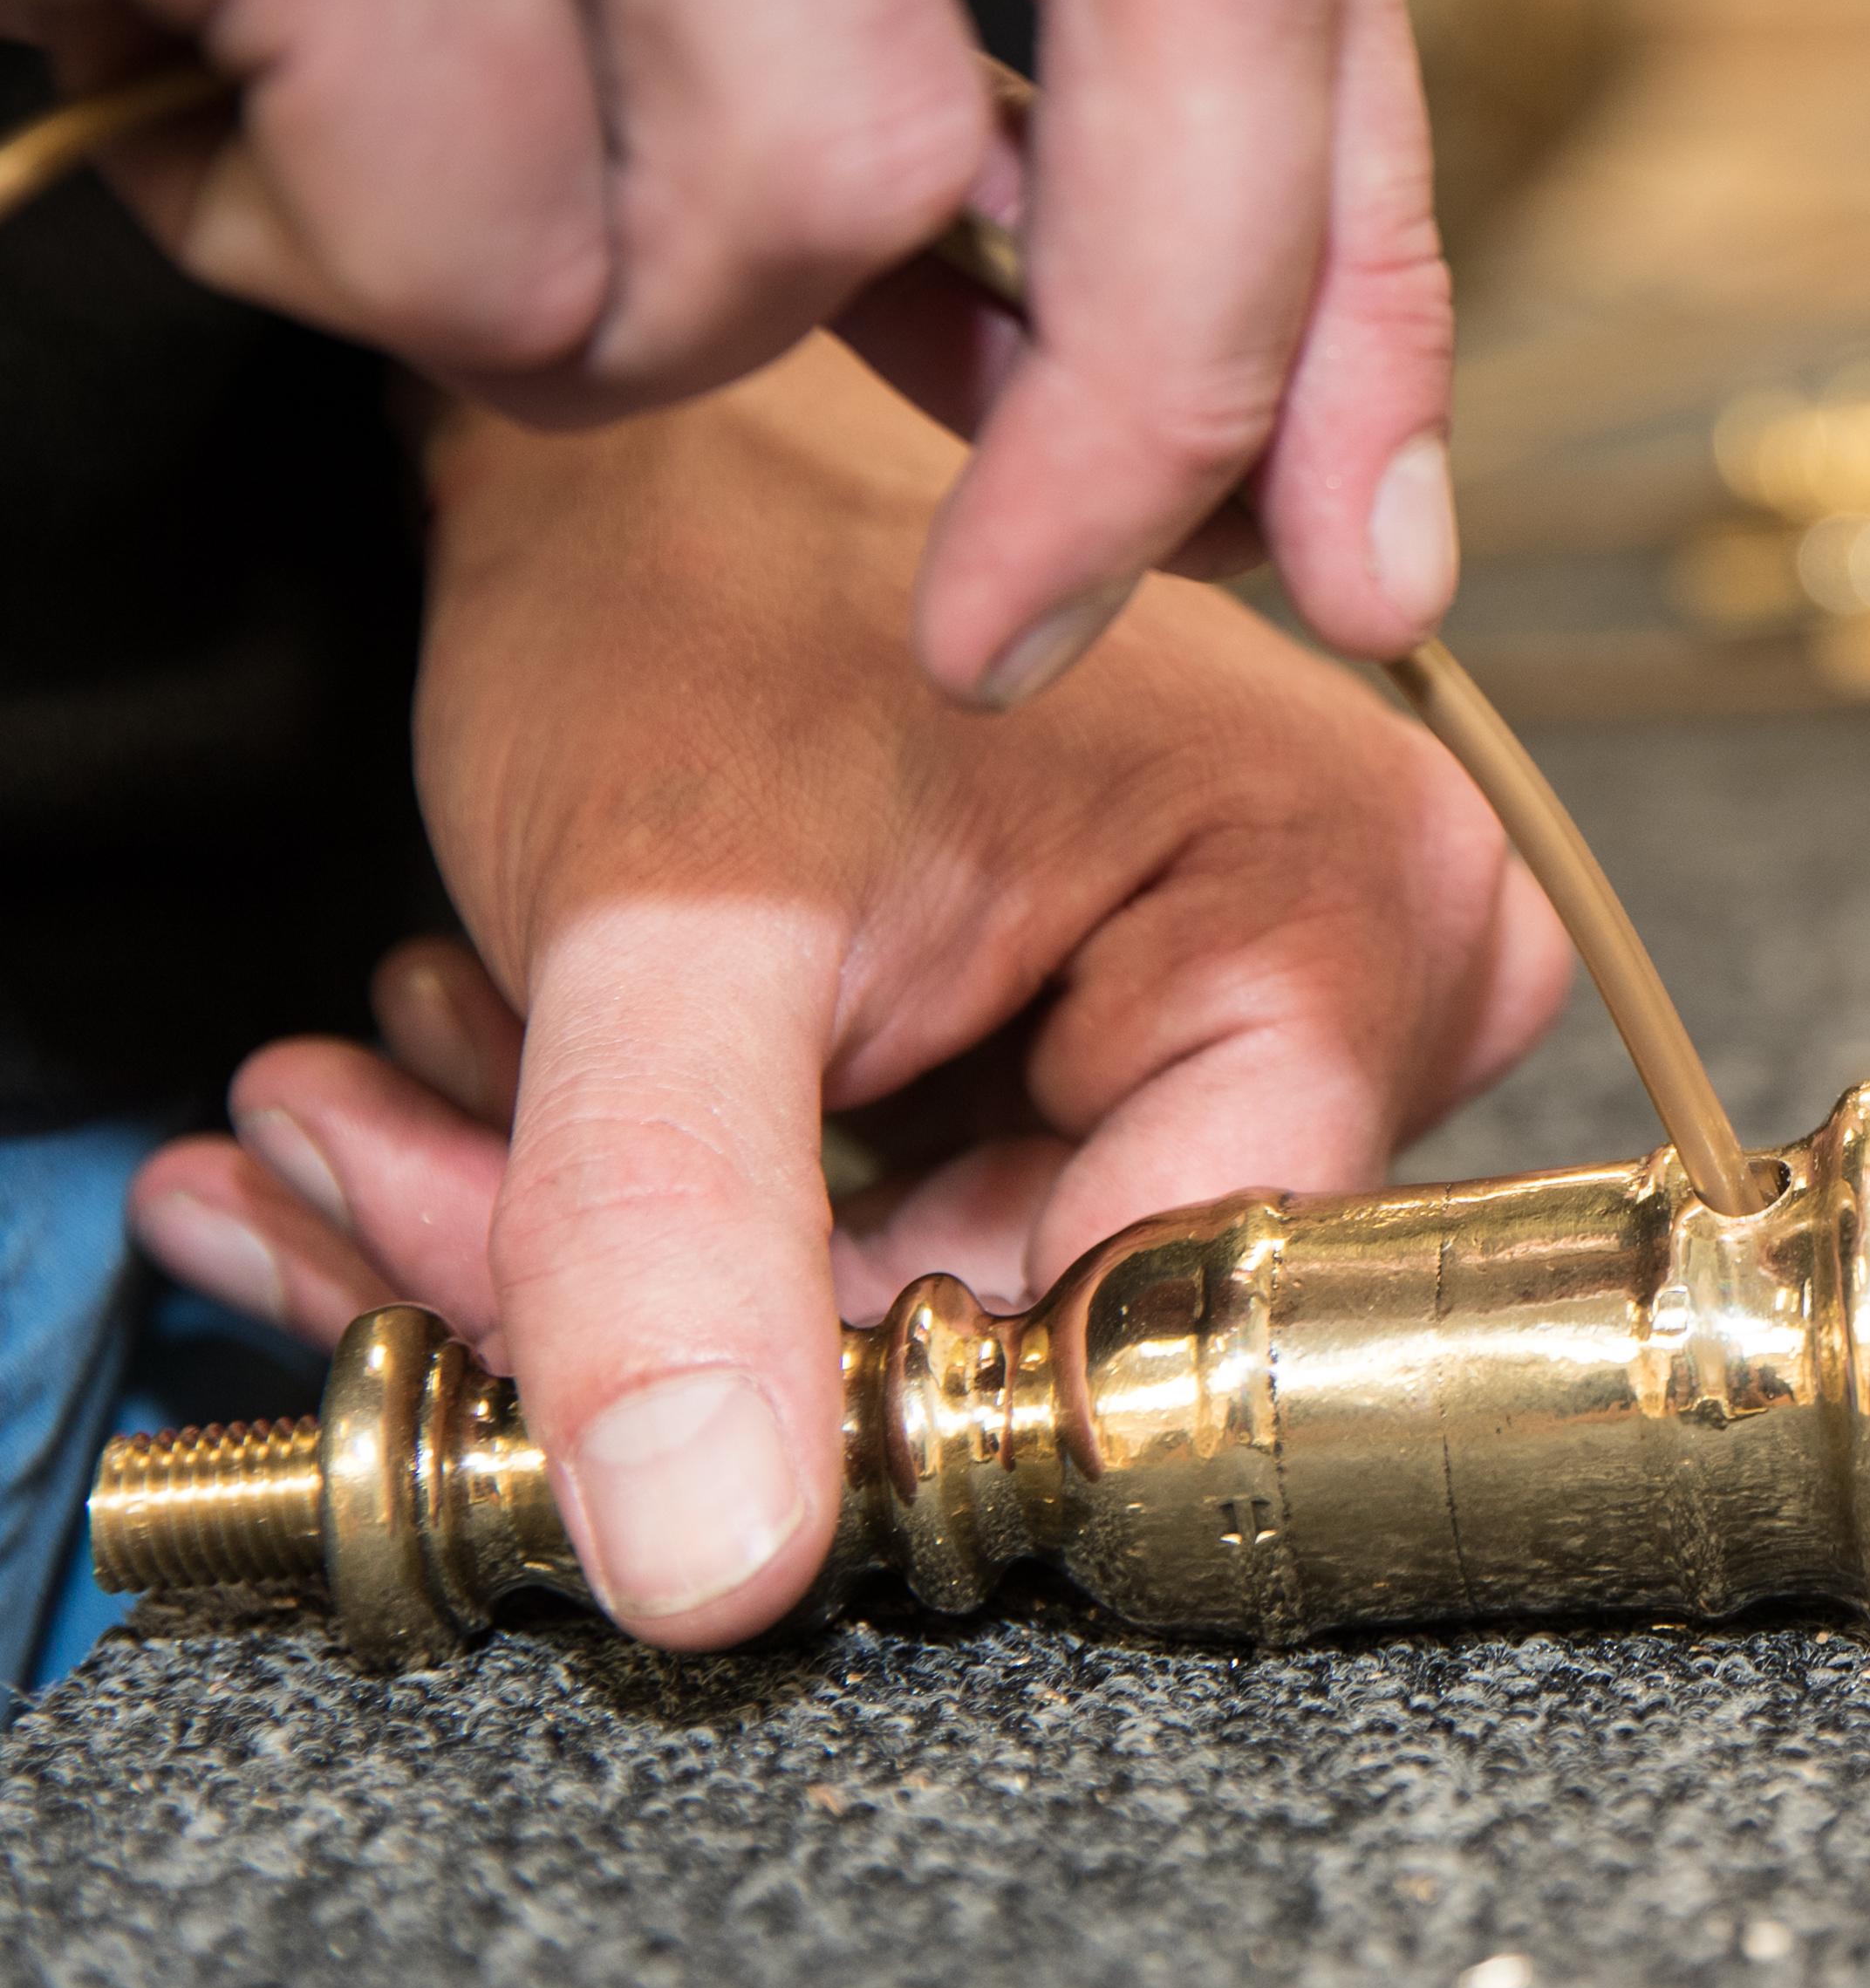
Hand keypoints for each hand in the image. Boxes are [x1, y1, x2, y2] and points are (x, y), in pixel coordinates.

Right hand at [0, 0, 1457, 703]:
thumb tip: (1149, 320)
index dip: (1356, 208)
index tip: (1368, 510)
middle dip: (1178, 365)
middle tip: (1032, 618)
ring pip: (837, 155)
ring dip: (584, 277)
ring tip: (319, 96)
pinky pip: (517, 225)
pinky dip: (348, 264)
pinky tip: (157, 51)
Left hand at [123, 340, 1566, 1646]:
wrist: (647, 417)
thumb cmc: (698, 562)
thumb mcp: (665, 915)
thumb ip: (674, 1236)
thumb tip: (710, 1570)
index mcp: (1357, 915)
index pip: (1159, 1317)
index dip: (867, 1405)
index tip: (582, 1386)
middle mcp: (1381, 959)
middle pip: (1021, 1311)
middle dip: (667, 1299)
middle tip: (369, 1187)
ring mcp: (1272, 991)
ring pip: (930, 1281)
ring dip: (620, 1244)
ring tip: (369, 1106)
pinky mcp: (1148, 1018)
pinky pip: (909, 1209)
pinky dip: (669, 1189)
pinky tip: (464, 1091)